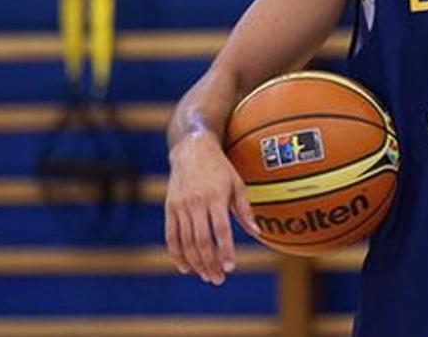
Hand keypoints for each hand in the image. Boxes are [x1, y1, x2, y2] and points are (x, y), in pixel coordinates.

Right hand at [164, 131, 260, 284]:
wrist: (192, 149)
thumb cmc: (220, 167)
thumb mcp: (237, 184)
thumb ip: (245, 209)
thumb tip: (258, 233)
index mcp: (216, 196)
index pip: (220, 230)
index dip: (225, 250)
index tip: (231, 267)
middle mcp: (196, 202)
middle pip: (201, 240)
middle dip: (210, 263)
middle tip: (218, 279)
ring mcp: (180, 206)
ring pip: (185, 241)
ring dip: (195, 262)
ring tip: (206, 276)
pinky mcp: (169, 208)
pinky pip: (170, 235)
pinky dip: (176, 254)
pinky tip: (185, 267)